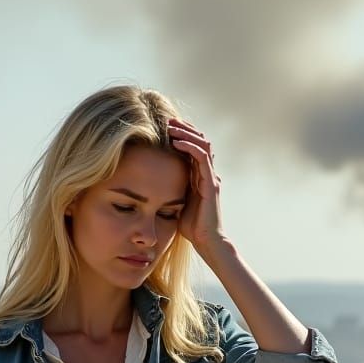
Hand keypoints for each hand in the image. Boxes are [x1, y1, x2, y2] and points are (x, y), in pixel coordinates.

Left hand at [167, 118, 227, 258]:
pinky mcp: (211, 183)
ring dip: (186, 132)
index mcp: (200, 177)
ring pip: (202, 144)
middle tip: (167, 120)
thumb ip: (172, 190)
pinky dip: (189, 146)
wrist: (206, 242)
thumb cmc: (191, 227)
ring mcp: (211, 177)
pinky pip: (202, 157)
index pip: (194, 148)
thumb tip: (152, 184)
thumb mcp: (177, 203)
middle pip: (200, 141)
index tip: (165, 128)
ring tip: (170, 126)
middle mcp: (208, 174)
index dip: (182, 135)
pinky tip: (175, 141)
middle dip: (184, 128)